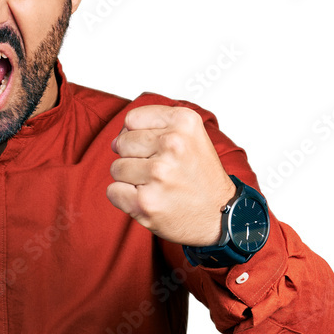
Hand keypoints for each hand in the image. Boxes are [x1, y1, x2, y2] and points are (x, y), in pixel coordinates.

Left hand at [106, 104, 235, 245]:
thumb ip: (155, 126)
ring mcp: (158, 174)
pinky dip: (125, 198)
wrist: (220, 215)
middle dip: (133, 158)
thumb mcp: (190, 135)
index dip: (137, 135)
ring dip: (130, 179)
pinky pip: (113, 191)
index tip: (155, 148)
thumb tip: (116, 139)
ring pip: (116, 168)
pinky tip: (148, 199)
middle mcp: (172, 144)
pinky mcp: (145, 201)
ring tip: (156, 186)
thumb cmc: (201, 177)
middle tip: (159, 171)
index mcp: (184, 122)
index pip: (132, 119)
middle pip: (122, 143)